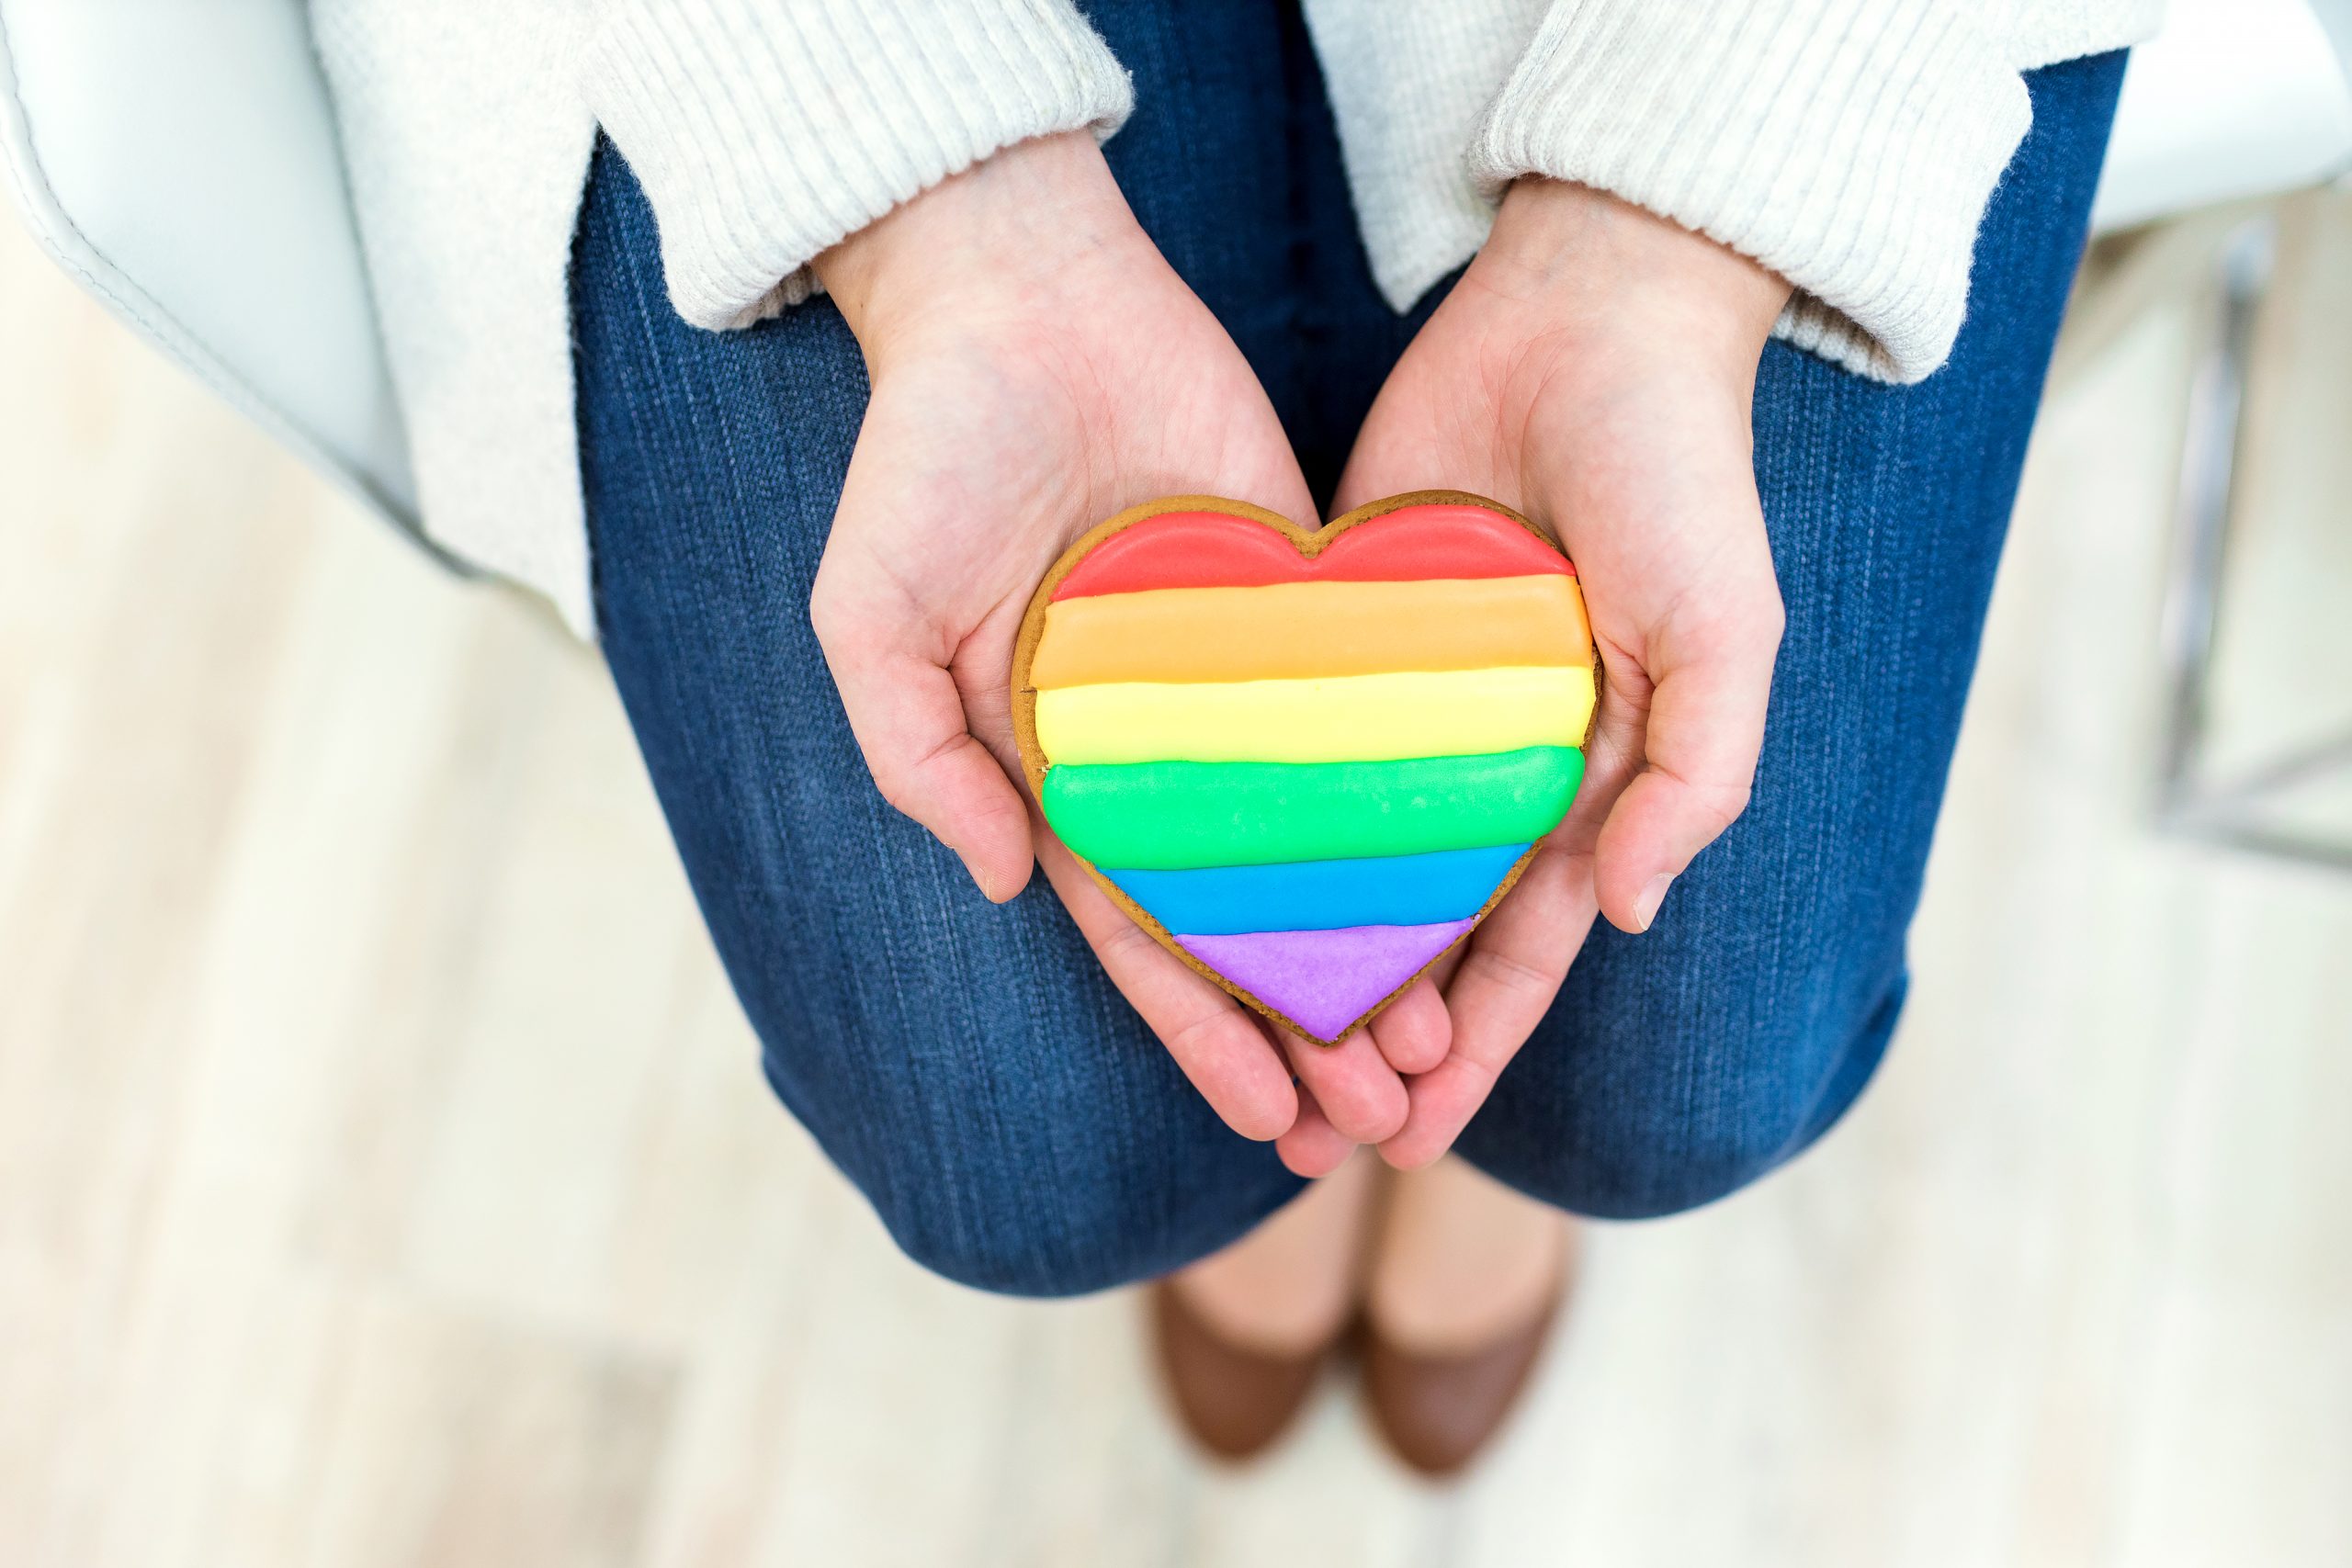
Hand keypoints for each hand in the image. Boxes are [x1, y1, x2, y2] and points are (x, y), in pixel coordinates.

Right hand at [810, 133, 1414, 1148]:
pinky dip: (1413, 800)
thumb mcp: (870, 617)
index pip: (1140, 933)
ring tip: (1442, 1044)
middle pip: (1247, 913)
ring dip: (1374, 944)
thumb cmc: (926, 456)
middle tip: (1381, 1122)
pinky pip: (1371, 710)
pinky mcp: (1310, 593)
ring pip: (1321, 839)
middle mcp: (1160, 742)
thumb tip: (1003, 884)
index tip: (1266, 1123)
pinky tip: (1478, 878)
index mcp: (1059, 767)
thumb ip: (915, 755)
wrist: (1020, 296)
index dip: (1201, 1034)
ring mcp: (1241, 675)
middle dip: (1305, 1024)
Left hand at [1294, 180, 1792, 1174]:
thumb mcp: (1726, 631)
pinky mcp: (1325, 625)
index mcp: (1589, 777)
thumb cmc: (1680, 478)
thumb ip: (1695, 777)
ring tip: (1244, 1052)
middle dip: (1375, 1035)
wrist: (1591, 314)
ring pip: (1342, 860)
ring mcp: (1401, 699)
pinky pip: (1281, 741)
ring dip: (1304, 959)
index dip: (1475, 1044)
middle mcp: (1488, 758)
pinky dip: (1248, 821)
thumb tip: (1626, 917)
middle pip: (1421, 929)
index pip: (1524, 943)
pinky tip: (1188, 894)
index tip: (1414, 1135)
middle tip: (1310, 1133)